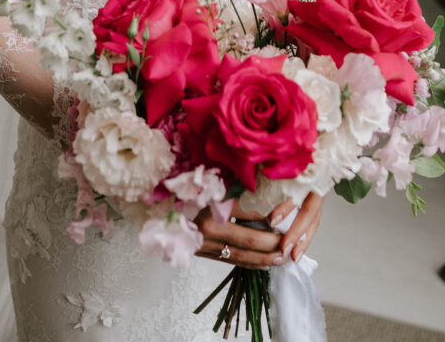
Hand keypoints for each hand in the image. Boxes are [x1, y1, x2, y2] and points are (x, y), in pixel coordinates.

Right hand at [194, 193, 323, 268]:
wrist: (152, 203)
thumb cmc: (184, 185)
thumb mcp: (212, 180)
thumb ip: (237, 188)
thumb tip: (265, 196)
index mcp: (211, 207)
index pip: (250, 218)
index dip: (271, 219)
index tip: (289, 217)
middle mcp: (207, 229)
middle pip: (249, 242)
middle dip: (273, 245)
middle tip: (292, 245)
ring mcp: (203, 244)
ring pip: (240, 257)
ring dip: (264, 260)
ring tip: (283, 260)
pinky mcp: (201, 252)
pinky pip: (230, 261)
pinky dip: (249, 264)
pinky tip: (263, 264)